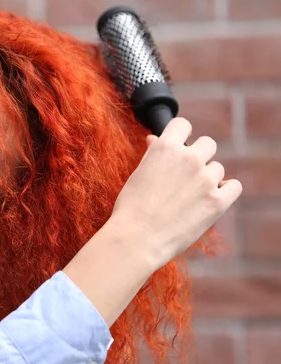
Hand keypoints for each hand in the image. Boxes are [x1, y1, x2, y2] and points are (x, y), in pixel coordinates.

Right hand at [109, 117, 241, 269]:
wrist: (137, 238)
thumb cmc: (131, 207)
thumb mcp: (137, 174)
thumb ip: (152, 154)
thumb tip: (156, 139)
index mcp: (166, 148)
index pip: (183, 125)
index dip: (182, 135)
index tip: (180, 146)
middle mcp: (189, 159)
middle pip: (208, 144)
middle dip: (199, 156)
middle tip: (186, 175)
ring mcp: (206, 180)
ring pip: (218, 168)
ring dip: (208, 177)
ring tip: (190, 196)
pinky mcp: (218, 202)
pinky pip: (234, 186)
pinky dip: (225, 190)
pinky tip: (211, 198)